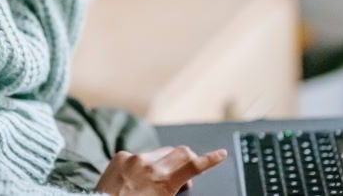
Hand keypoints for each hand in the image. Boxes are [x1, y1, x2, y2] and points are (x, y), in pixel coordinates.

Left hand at [94, 146, 227, 195]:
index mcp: (164, 182)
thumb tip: (185, 183)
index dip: (211, 159)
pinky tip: (135, 178)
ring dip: (165, 161)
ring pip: (159, 152)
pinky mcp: (120, 156)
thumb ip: (175, 191)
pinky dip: (142, 163)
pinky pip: (138, 155)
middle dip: (189, 158)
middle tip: (188, 170)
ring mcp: (134, 158)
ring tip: (156, 179)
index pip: (194, 166)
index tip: (221, 154)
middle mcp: (151, 166)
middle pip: (180, 152)